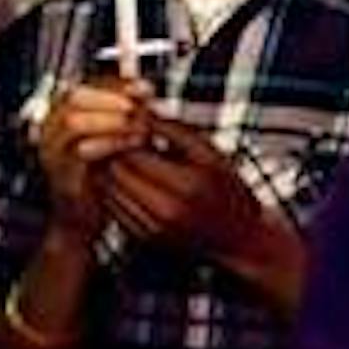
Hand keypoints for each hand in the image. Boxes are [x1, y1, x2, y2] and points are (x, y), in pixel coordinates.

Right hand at [37, 79, 148, 238]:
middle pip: (74, 96)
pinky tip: (133, 143)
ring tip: (139, 124)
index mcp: (61, 113)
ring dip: (111, 119)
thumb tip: (146, 91)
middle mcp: (50, 127)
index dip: (117, 83)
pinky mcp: (59, 171)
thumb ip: (122, 113)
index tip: (144, 87)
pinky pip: (80, 150)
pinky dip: (110, 143)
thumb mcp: (112, 136)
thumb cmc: (99, 176)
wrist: (81, 219)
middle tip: (139, 104)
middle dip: (111, 96)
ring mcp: (51, 149)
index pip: (86, 84)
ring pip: (74, 121)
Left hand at [98, 117, 265, 263]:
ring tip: (124, 156)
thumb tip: (139, 110)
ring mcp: (154, 229)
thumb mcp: (210, 153)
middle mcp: (167, 211)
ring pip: (110, 192)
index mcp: (186, 185)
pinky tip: (127, 179)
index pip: (134, 153)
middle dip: (115, 152)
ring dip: (110, 171)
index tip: (130, 124)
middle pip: (117, 173)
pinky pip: (115, 210)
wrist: (238, 238)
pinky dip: (114, 191)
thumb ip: (174, 129)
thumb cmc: (227, 189)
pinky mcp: (145, 239)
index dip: (126, 134)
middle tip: (121, 138)